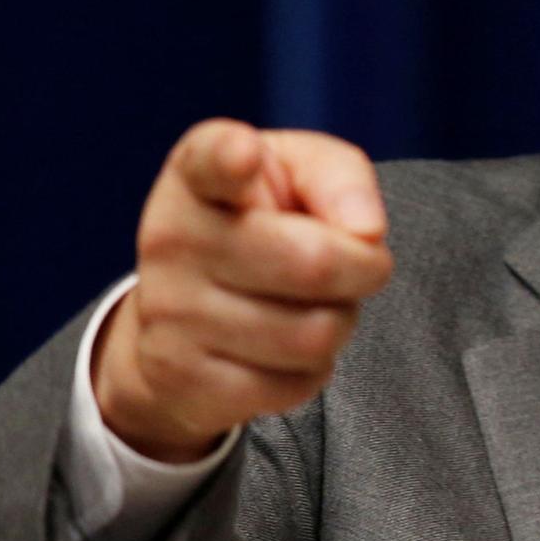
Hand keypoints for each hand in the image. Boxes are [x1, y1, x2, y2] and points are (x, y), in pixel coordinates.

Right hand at [91, 118, 393, 461]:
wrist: (176, 319)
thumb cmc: (257, 226)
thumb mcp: (295, 176)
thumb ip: (340, 177)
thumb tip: (366, 231)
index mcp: (199, 172)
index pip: (211, 159)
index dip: (232, 156)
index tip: (244, 155)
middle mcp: (175, 238)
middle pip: (314, 263)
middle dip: (363, 269)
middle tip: (357, 264)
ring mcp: (173, 312)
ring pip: (314, 334)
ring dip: (340, 320)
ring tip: (313, 304)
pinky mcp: (185, 378)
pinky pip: (294, 385)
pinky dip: (312, 369)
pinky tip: (284, 347)